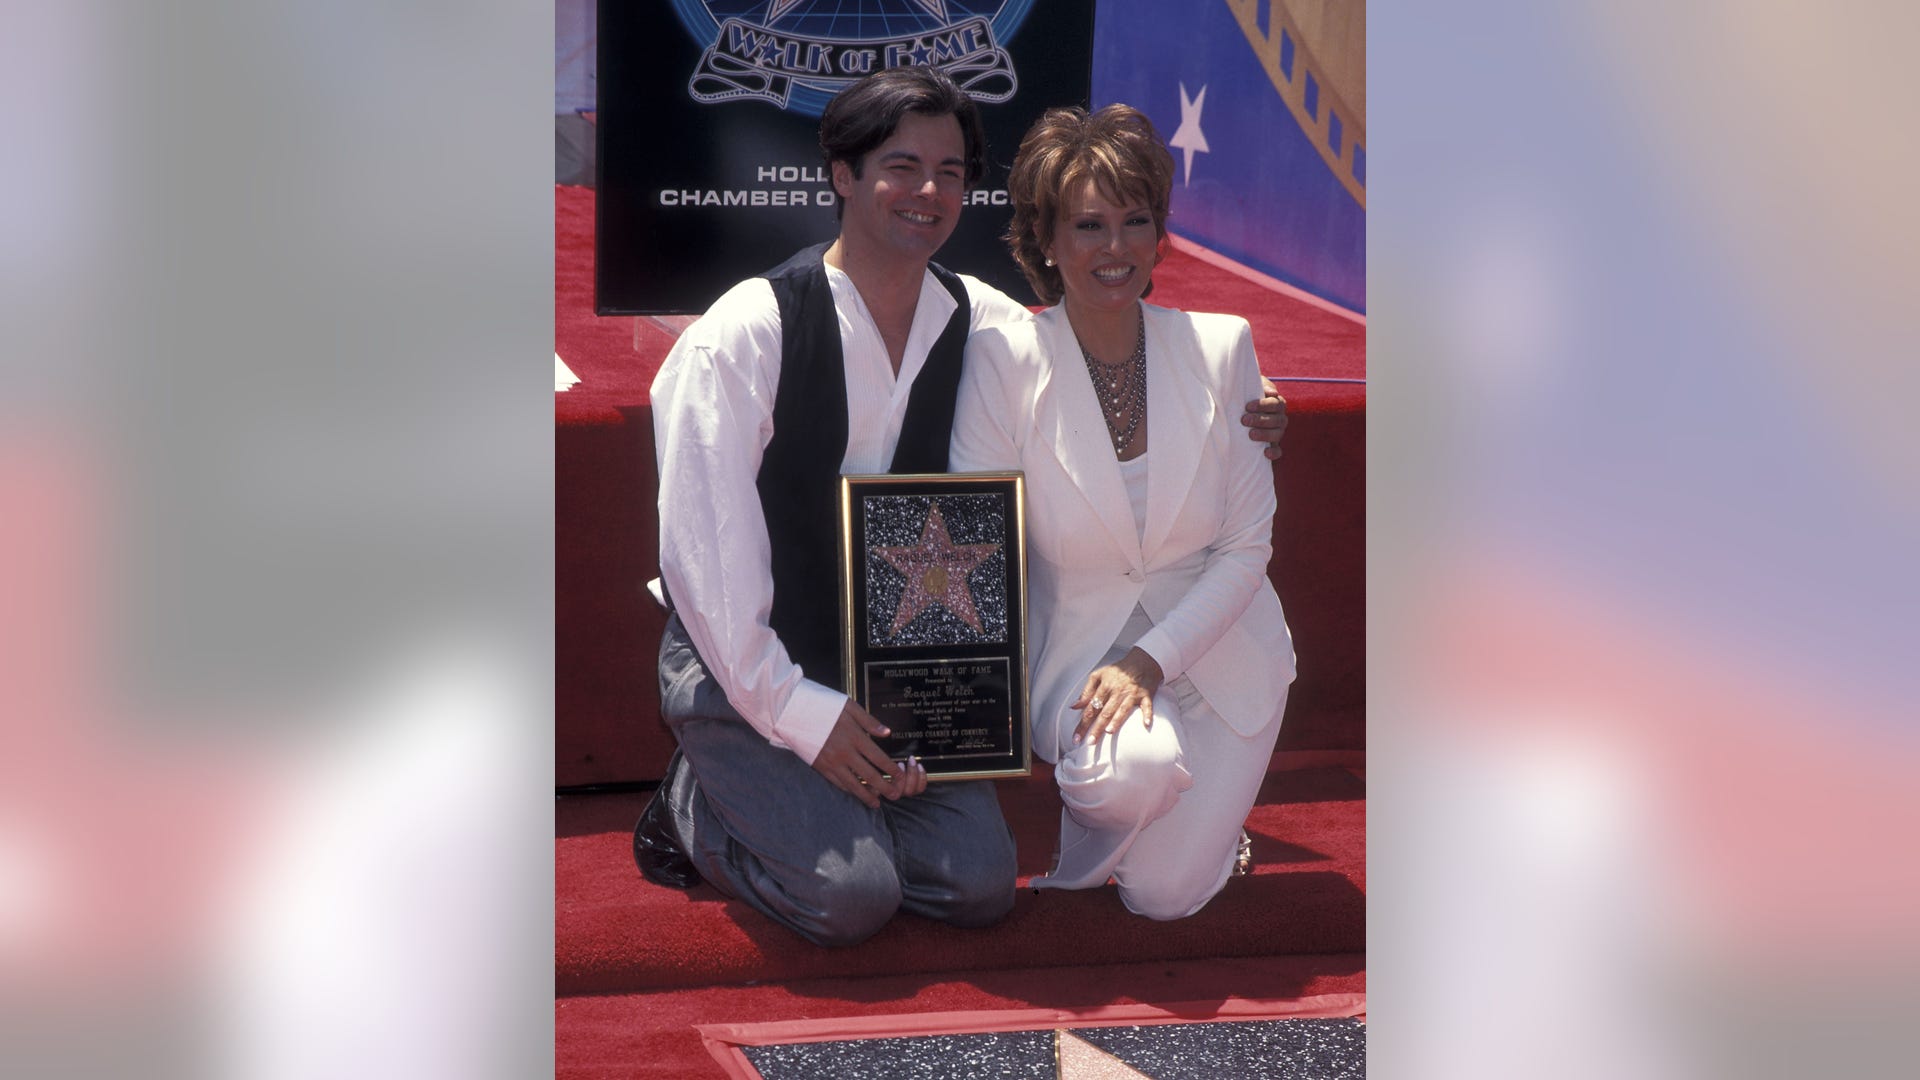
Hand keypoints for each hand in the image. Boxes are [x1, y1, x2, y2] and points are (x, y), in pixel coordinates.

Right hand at [810, 701, 928, 807]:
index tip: (901, 776)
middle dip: (884, 787)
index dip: (892, 770)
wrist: (791, 710)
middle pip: (869, 775)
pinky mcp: (819, 766)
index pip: (878, 758)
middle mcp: (844, 752)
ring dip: (866, 795)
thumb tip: (887, 733)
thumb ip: (869, 721)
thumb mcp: (848, 706)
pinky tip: (855, 793)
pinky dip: (848, 790)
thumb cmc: (822, 704)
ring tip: (876, 803)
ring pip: (852, 784)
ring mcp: (831, 761)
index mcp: (854, 736)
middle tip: (895, 795)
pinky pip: (837, 782)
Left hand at [1068, 647, 1164, 745]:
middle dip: (1096, 727)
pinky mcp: (1146, 695)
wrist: (1142, 661)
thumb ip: (1086, 691)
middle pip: (1105, 712)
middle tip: (1090, 742)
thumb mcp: (1098, 675)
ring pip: (1123, 709)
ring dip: (1117, 720)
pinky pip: (1147, 706)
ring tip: (1109, 731)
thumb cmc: (1118, 670)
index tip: (1076, 738)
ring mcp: (1132, 694)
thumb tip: (1074, 706)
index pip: (1091, 708)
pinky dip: (1147, 714)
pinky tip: (1146, 724)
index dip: (1083, 723)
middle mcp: (1117, 691)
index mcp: (1104, 687)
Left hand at [1242, 376, 1288, 459]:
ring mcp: (1278, 432)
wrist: (1242, 409)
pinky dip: (1274, 453)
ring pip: (1277, 434)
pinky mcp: (1272, 445)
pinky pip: (1278, 451)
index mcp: (1278, 404)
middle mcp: (1280, 418)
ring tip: (1250, 434)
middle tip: (1244, 420)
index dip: (1262, 405)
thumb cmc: (1248, 395)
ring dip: (1264, 434)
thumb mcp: (1253, 387)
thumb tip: (1273, 393)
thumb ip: (1263, 386)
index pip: (1275, 404)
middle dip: (1260, 420)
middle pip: (1276, 420)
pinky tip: (1265, 453)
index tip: (1247, 406)